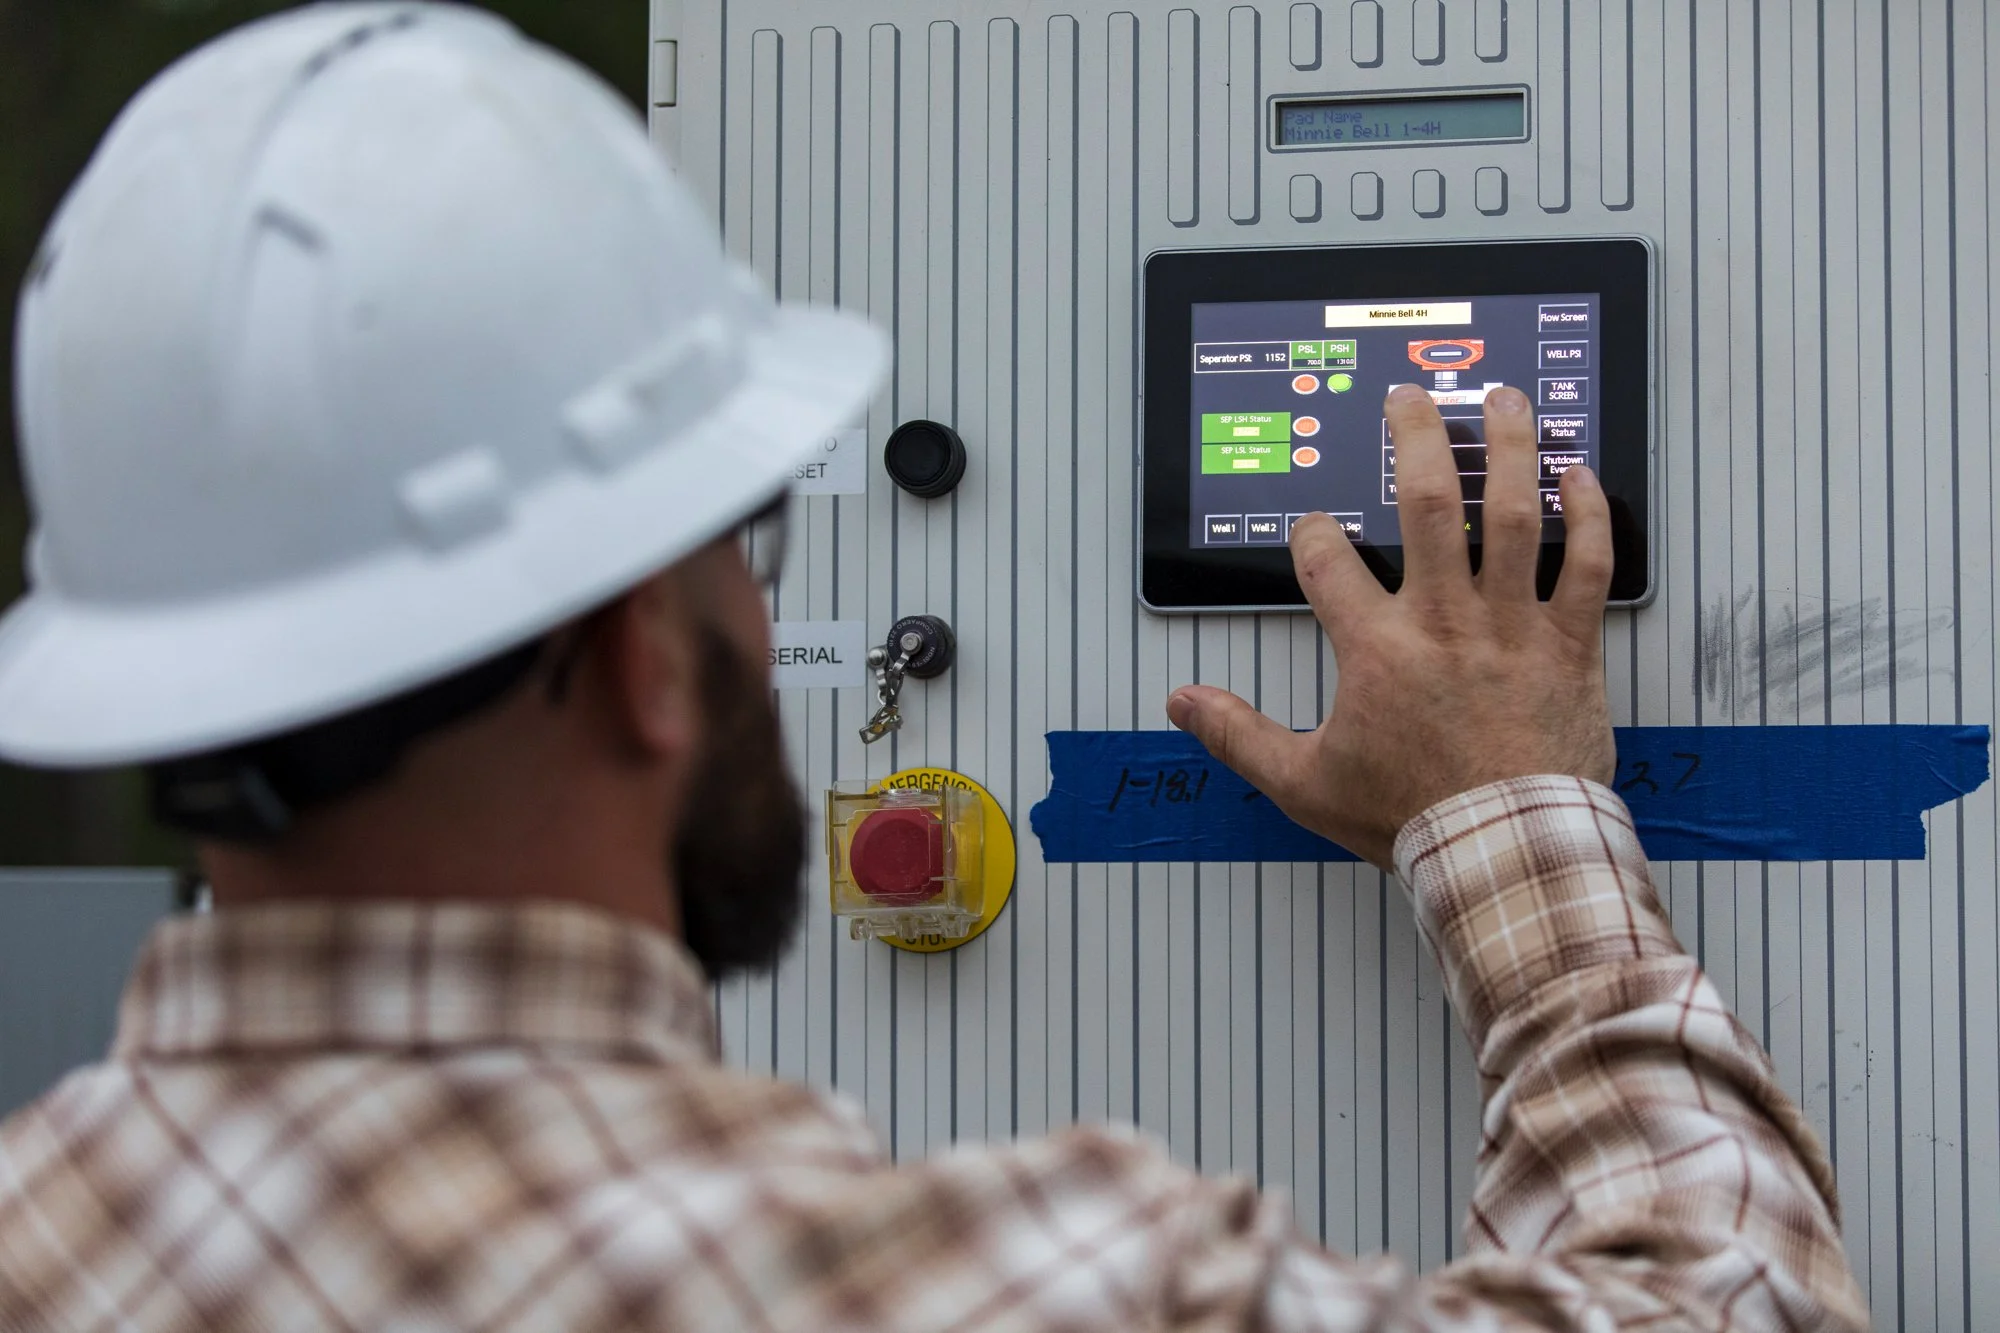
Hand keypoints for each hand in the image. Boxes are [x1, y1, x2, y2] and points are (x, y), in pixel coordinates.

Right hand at [1166, 384, 1615, 868]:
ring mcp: (1511, 626)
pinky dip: (1589, 516)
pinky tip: (1581, 477)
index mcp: (1377, 648)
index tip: (1314, 529)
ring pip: (1512, 514)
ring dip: (1508, 449)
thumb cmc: (1413, 817)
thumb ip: (1240, 735)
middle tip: (1409, 401)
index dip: (1312, 534)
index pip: (1328, 562)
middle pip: (1427, 501)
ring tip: (1500, 402)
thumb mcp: (1305, 783)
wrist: (1503, 851)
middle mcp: (1444, 620)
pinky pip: (1587, 565)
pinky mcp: (1569, 645)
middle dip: (1415, 438)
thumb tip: (1185, 704)